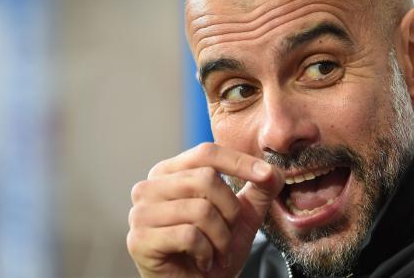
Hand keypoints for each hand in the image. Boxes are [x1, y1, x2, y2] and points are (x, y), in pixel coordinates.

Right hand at [127, 143, 283, 277]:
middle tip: (228, 234)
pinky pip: (189, 236)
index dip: (240, 162)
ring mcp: (140, 213)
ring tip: (217, 251)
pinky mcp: (139, 239)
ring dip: (221, 237)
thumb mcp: (243, 216)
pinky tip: (203, 262)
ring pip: (200, 209)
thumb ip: (258, 190)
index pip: (206, 153)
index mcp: (170, 172)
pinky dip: (206, 252)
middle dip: (230, 211)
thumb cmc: (214, 250)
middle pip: (206, 179)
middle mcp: (149, 187)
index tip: (267, 175)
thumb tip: (274, 171)